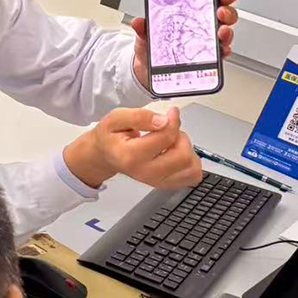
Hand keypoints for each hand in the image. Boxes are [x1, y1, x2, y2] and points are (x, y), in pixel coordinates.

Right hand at [64, 106, 201, 193]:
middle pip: (183, 156)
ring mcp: (157, 181)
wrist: (106, 156)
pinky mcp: (166, 184)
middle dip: (181, 137)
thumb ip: (139, 117)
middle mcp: (146, 172)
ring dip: (188, 150)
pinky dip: (190, 163)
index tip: (171, 112)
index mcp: (131, 156)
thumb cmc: (111, 137)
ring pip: (191, 168)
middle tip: (169, 130)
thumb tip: (163, 121)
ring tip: (172, 143)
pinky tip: (176, 154)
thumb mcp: (116, 118)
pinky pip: (192, 176)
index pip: (166, 137)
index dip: (173, 120)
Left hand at [131, 0, 238, 90]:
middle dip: (227, 12)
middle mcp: (202, 26)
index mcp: (190, 14)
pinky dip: (223, 52)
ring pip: (224, 34)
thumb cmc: (151, 47)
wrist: (148, 70)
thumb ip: (143, 27)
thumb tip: (138, 22)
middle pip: (222, 16)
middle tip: (221, 13)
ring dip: (227, 32)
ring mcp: (207, 43)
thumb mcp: (145, 34)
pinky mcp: (207, 59)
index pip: (209, 0)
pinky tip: (221, 51)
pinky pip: (219, 54)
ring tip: (222, 32)